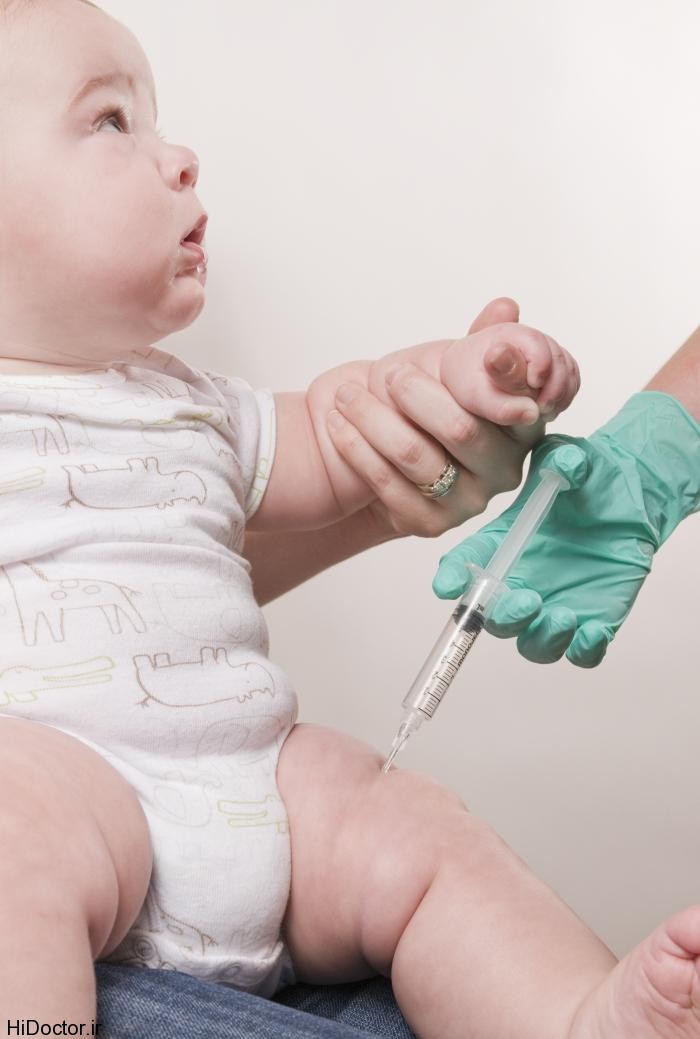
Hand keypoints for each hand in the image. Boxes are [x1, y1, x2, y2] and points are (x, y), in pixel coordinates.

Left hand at [325, 298, 577, 537]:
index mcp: (523, 427)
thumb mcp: (453, 368)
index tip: (486, 355)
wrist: (384, 459)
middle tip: (389, 373)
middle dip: (417, 394)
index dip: (506, 376)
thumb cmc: (426, 407)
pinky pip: (386, 483)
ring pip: (415, 455)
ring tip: (346, 395)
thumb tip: (506, 307)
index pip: (519, 401)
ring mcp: (469, 501)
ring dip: (373, 419)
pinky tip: (338, 425)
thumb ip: (481, 341)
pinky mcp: (431, 523)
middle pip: (461, 428)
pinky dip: (356, 449)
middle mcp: (505, 469)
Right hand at [433, 392, 699, 666]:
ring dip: (541, 637)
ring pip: (534, 643)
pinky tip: (593, 633)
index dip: (452, 578)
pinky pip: (580, 654)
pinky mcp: (591, 621)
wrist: (634, 497)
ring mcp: (554, 606)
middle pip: (494, 618)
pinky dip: (582, 651)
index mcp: (504, 544)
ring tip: (564, 616)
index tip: (448, 585)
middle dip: (505, 616)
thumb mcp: (573, 457)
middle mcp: (521, 581)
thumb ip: (564, 459)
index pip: (466, 566)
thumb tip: (565, 466)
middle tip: (529, 599)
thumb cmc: (592, 478)